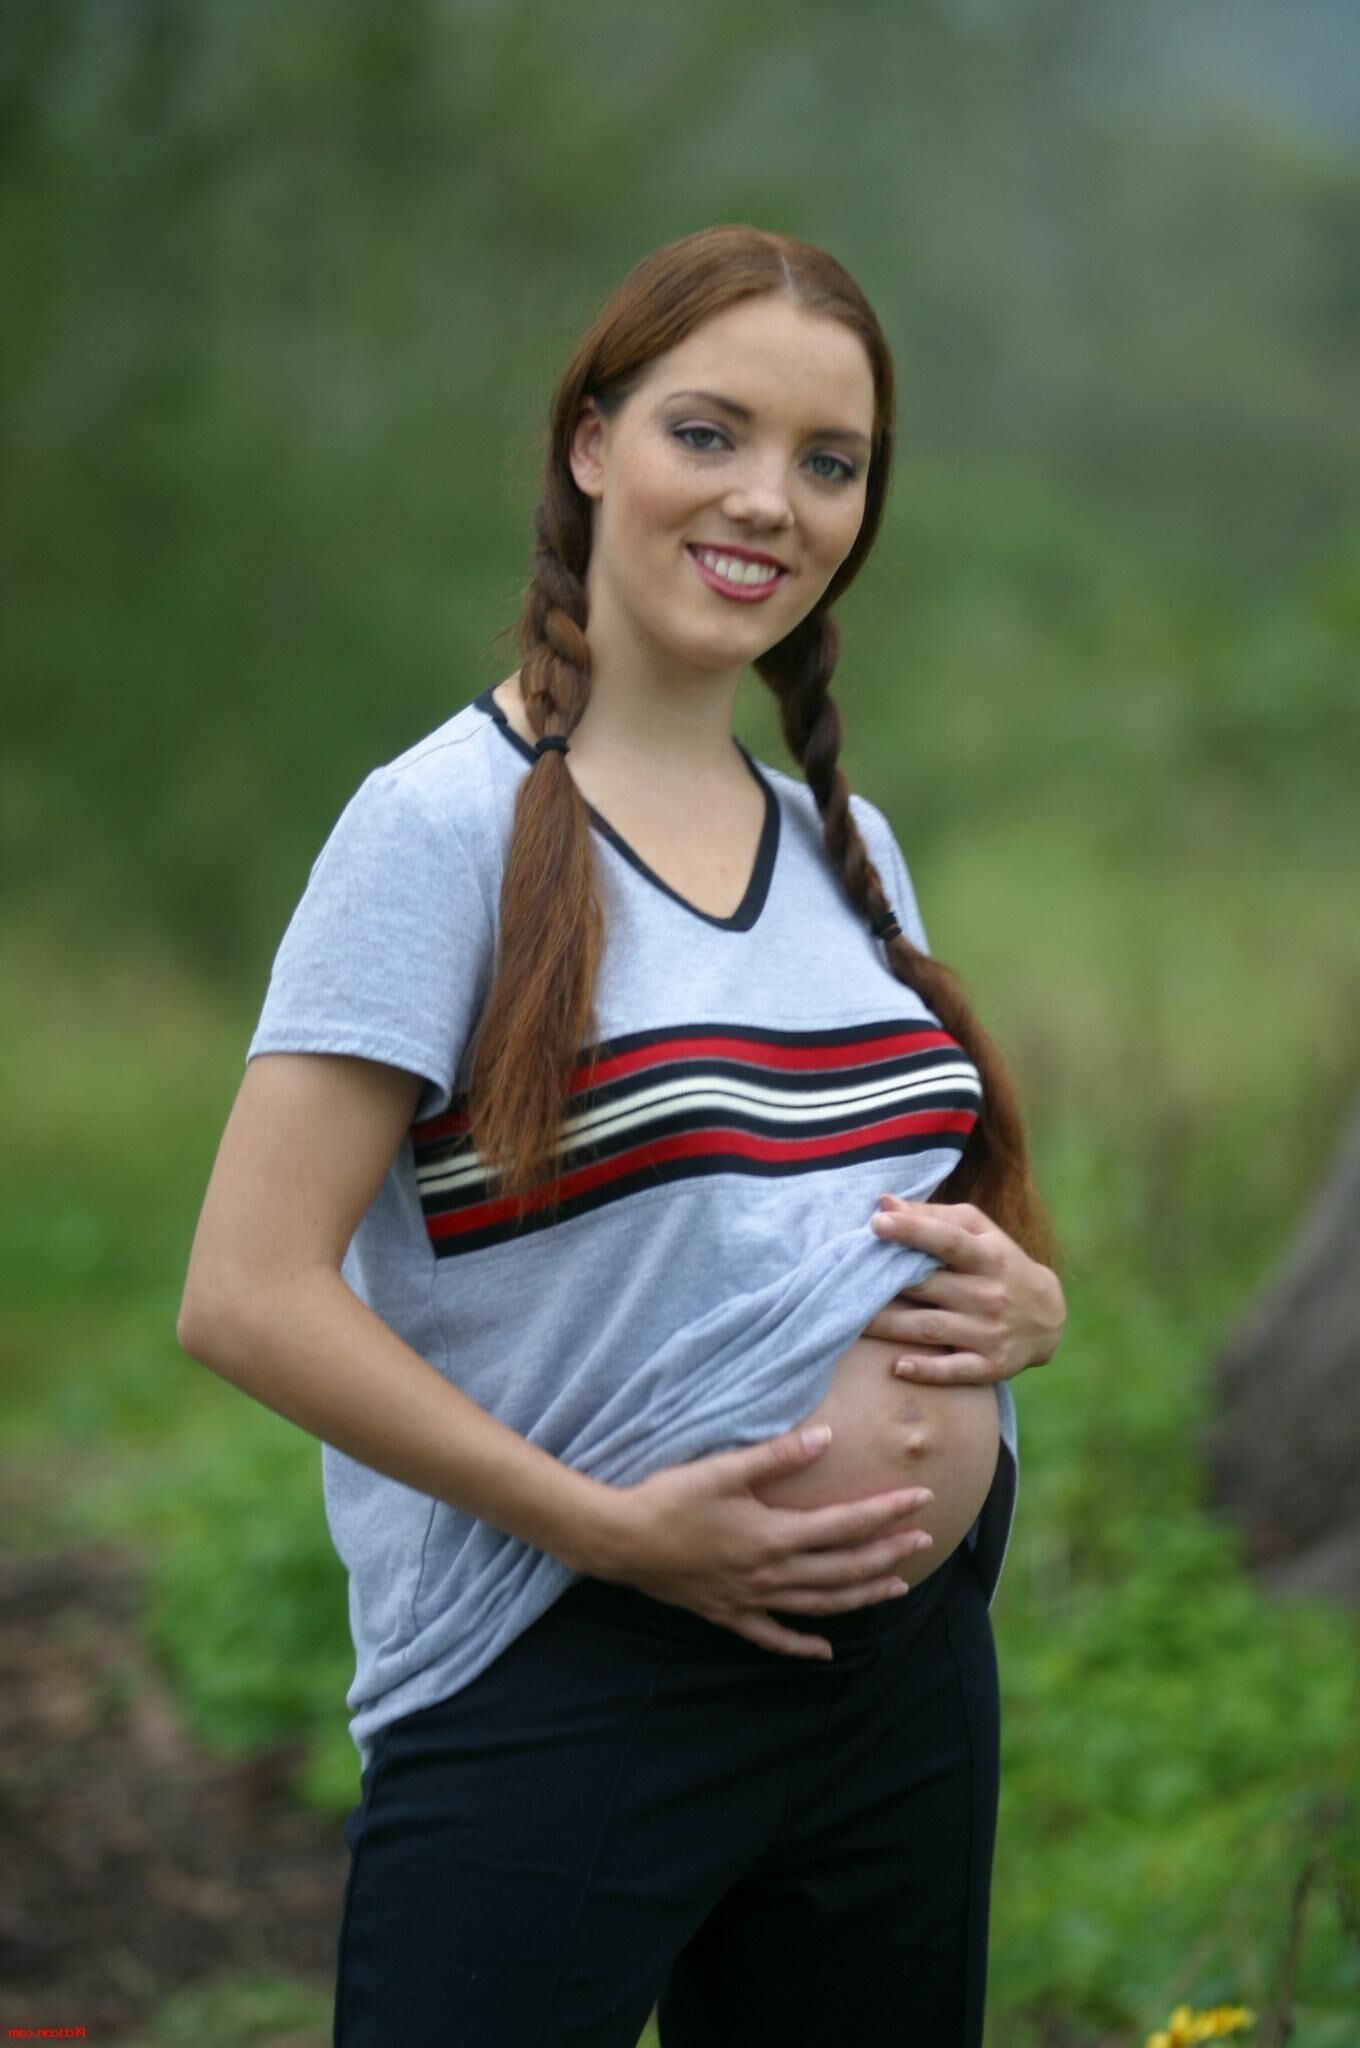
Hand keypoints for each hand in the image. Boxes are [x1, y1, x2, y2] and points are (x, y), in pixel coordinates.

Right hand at [591, 1425, 935, 1659]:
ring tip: (898, 1585)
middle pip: (844, 1568)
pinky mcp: (729, 1614)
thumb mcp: (724, 1469)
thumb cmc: (670, 1499)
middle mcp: (771, 1574)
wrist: (620, 1541)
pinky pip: (774, 1638)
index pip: (845, 1524)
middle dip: (888, 1553)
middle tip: (924, 1538)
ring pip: (821, 1604)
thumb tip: (828, 1438)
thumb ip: (779, 1456)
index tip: (922, 1499)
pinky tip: (826, 1653)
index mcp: (774, 1536)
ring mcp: (752, 1600)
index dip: (886, 1512)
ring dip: (863, 1595)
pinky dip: (803, 1647)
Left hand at [863, 1195, 1065, 1385]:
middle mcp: (989, 1295)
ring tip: (850, 1319)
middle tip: (843, 1279)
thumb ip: (933, 1216)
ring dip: (888, 1326)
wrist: (1047, 1316)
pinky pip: (954, 1370)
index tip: (877, 1222)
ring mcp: (989, 1332)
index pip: (948, 1241)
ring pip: (930, 1328)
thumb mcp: (979, 1232)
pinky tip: (897, 1365)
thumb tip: (884, 1202)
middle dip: (885, 1284)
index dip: (913, 1230)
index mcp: (988, 1257)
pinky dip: (926, 1370)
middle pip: (927, 1287)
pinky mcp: (990, 1365)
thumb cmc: (999, 1263)